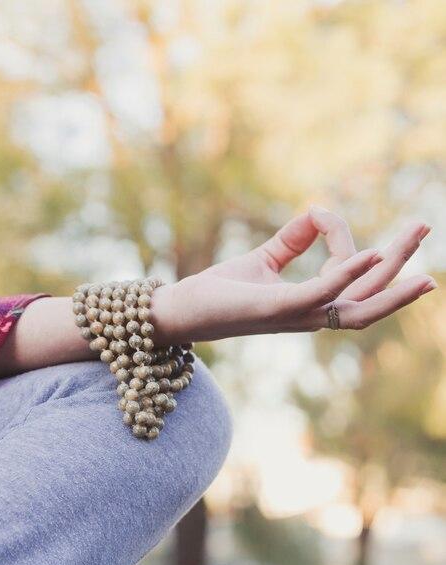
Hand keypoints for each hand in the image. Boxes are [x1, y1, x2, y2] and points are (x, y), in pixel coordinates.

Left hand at [149, 206, 436, 345]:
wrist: (178, 310)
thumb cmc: (218, 291)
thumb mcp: (262, 259)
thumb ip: (292, 241)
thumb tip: (318, 212)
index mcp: (310, 306)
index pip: (350, 277)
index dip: (345, 240)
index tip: (321, 213)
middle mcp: (310, 315)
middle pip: (371, 294)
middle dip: (402, 261)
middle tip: (424, 227)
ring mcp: (296, 315)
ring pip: (359, 299)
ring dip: (390, 270)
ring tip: (414, 236)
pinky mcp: (276, 309)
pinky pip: (322, 293)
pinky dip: (346, 273)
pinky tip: (369, 252)